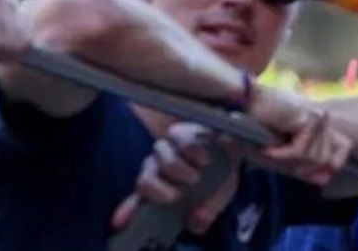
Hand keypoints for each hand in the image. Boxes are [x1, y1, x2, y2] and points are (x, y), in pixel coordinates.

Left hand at [111, 123, 238, 234]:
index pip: (139, 198)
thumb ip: (201, 216)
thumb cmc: (218, 177)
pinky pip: (178, 140)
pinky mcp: (180, 133)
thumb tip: (195, 223)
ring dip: (180, 172)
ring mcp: (166, 150)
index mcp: (159, 186)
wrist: (234, 148)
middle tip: (179, 195)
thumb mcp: (211, 201)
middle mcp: (157, 166)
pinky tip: (203, 160)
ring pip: (163, 161)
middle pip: (146, 180)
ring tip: (197, 177)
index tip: (123, 221)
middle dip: (162, 191)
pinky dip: (192, 152)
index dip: (129, 210)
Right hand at [255, 106, 351, 185]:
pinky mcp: (306, 120)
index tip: (313, 173)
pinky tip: (267, 150)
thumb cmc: (263, 125)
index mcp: (323, 123)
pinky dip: (280, 155)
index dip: (332, 164)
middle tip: (281, 161)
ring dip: (289, 161)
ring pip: (313, 158)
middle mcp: (324, 119)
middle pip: (324, 159)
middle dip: (302, 167)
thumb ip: (306, 164)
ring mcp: (317, 118)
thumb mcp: (289, 150)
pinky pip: (299, 152)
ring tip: (271, 152)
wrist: (246, 101)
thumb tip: (323, 181)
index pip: (345, 147)